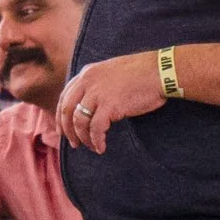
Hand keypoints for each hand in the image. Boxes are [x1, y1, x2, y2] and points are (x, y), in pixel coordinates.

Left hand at [54, 52, 169, 151]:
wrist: (159, 71)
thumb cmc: (140, 74)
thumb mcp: (110, 73)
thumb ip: (97, 85)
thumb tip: (89, 105)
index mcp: (87, 73)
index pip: (64, 96)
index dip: (61, 116)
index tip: (62, 131)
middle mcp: (88, 81)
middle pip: (67, 110)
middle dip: (67, 130)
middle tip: (74, 143)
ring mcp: (98, 93)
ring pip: (79, 121)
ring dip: (83, 138)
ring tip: (91, 146)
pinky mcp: (110, 105)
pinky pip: (96, 128)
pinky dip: (96, 140)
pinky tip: (101, 147)